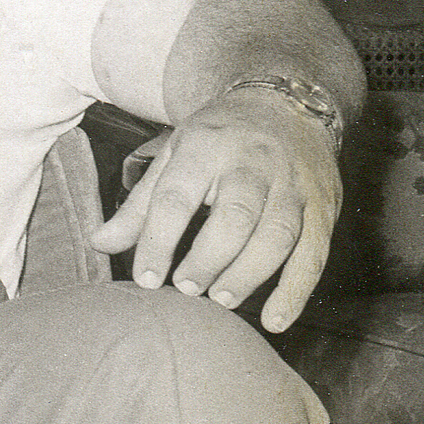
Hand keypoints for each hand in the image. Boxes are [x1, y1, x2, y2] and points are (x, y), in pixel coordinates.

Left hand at [89, 87, 341, 332]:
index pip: (178, 197)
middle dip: (209, 257)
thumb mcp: (174, 156)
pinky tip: (276, 320)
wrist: (286, 103)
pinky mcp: (323, 206)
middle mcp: (254, 161)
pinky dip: (297, 291)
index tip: (146, 279)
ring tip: (221, 299)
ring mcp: (294, 184)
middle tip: (187, 288)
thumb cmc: (220, 138)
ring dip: (249, 274)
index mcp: (206, 146)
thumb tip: (100, 244)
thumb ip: (141, 204)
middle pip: (235, 215)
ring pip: (278, 234)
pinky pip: (314, 253)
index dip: (158, 240)